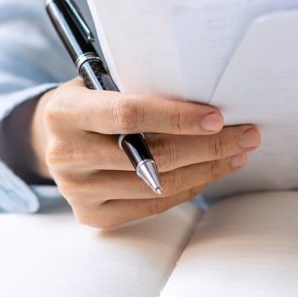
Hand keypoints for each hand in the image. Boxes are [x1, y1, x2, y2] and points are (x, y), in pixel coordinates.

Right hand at [27, 79, 258, 228]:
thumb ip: (141, 88)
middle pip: (152, 156)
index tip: (218, 117)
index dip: (177, 117)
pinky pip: (151, 205)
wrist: (50, 136)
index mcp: (65, 112)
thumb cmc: (92, 100)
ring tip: (236, 154)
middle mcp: (66, 154)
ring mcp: (77, 190)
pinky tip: (210, 172)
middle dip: (208, 146)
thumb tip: (209, 101)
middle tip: (247, 135)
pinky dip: (187, 189)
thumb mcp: (103, 81)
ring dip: (206, 169)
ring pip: (158, 184)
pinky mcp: (91, 215)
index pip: (129, 115)